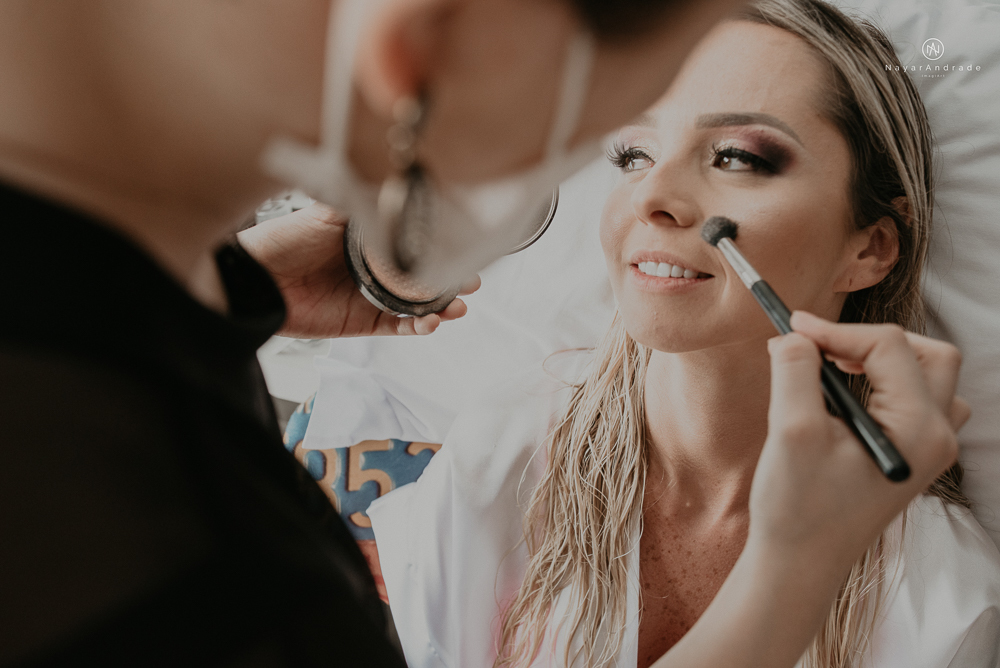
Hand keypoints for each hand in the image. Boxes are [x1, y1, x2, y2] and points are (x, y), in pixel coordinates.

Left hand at [238, 203, 479, 337]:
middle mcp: (375, 268)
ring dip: (442, 307)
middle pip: (424, 277)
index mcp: (370, 239)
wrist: (255, 279)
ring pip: (418, 305)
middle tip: (470, 280)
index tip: (464, 245)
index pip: (415, 242)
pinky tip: (430, 321)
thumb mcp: (326, 211)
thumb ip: (359, 199)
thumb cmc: (284, 241)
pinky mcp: (364, 322)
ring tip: (457, 306)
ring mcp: (372, 297)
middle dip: (451, 280)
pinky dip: (418, 327)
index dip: (441, 246)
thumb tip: (389, 176)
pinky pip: (399, 327)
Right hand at [748, 311, 966, 571]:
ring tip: (837, 368)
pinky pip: (914, 402)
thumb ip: (796, 370)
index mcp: (919, 428)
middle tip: (823, 346)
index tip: (792, 328)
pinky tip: (843, 399)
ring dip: (885, 361)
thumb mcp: (791, 430)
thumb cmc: (798, 507)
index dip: (837, 330)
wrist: (799, 564)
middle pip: (928, 354)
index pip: (889, 346)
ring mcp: (928, 449)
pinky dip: (882, 385)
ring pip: (928, 377)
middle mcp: (936, 437)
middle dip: (872, 340)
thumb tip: (795, 334)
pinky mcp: (910, 457)